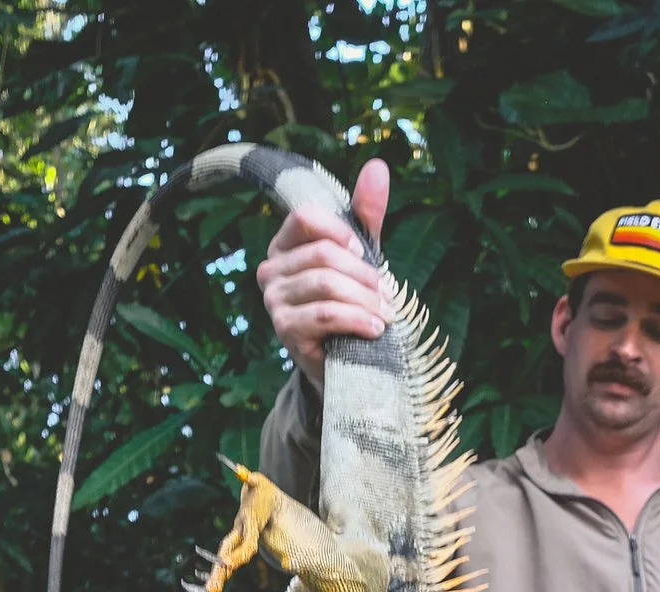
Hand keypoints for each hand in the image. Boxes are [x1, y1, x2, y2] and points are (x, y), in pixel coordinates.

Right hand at [257, 158, 390, 388]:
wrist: (345, 357)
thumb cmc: (350, 299)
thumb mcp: (362, 254)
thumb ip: (366, 212)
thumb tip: (378, 166)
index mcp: (285, 243)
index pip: (306, 217)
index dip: (341, 232)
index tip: (366, 253)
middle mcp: (271, 269)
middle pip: (323, 255)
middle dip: (365, 275)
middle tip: (388, 296)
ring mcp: (273, 300)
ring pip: (327, 285)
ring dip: (366, 300)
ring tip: (386, 314)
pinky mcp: (285, 330)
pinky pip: (325, 314)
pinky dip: (357, 320)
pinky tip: (375, 329)